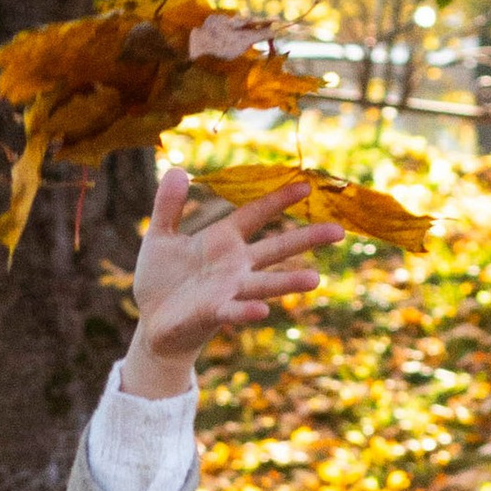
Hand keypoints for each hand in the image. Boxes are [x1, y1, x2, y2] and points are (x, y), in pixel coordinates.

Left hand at [122, 164, 326, 399]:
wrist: (151, 321)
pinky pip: (234, 310)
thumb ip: (168, 206)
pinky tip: (262, 310)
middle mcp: (234, 264)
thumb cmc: (161, 280)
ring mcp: (228, 289)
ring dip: (288, 282)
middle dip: (307, 239)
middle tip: (339, 231)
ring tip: (315, 279)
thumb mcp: (159, 237)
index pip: (257, 213)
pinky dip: (246, 311)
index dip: (279, 199)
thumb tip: (174, 169)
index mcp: (224, 240)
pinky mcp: (213, 312)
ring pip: (264, 283)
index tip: (305, 185)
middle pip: (276, 248)